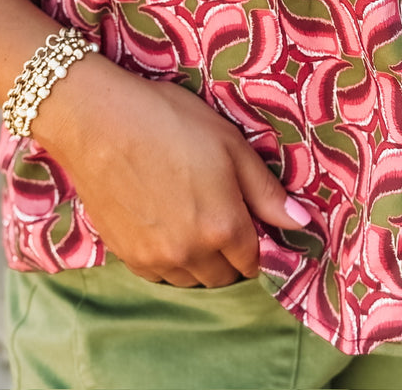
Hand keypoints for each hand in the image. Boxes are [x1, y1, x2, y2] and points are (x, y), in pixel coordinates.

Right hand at [33, 55, 309, 286]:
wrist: (98, 121)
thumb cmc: (169, 122)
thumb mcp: (230, 145)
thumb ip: (267, 191)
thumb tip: (303, 223)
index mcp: (223, 227)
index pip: (255, 261)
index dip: (257, 240)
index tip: (248, 218)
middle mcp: (191, 253)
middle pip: (224, 276)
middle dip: (230, 253)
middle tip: (220, 212)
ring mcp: (155, 259)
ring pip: (191, 279)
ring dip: (200, 260)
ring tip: (191, 215)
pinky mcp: (126, 256)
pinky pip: (160, 275)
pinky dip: (169, 260)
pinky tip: (164, 222)